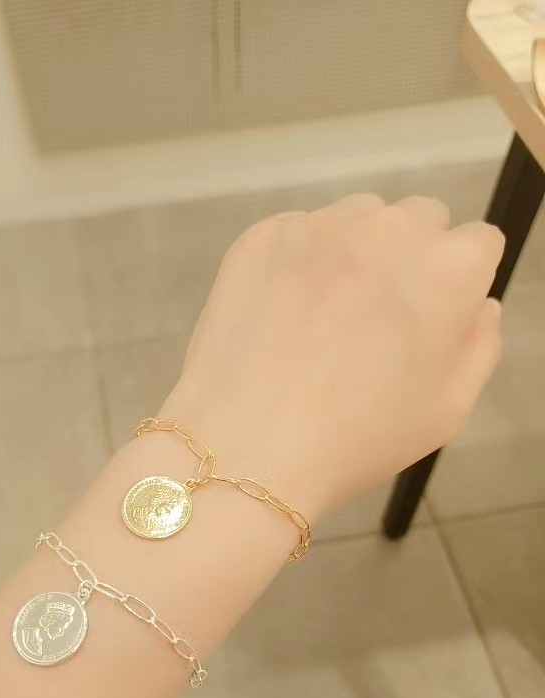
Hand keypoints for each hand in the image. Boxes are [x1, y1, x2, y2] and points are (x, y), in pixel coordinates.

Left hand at [162, 194, 503, 521]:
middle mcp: (388, 229)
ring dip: (355, 253)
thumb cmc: (356, 439)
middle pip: (419, 220)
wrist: (247, 446)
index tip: (430, 323)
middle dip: (410, 259)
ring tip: (324, 319)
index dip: (458, 286)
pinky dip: (298, 264)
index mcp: (449, 268)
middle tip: (375, 323)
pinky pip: (297, 235)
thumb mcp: (447, 411)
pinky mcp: (261, 236)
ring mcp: (319, 226)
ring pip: (357, 219)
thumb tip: (479, 306)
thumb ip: (480, 345)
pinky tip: (281, 317)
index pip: (478, 244)